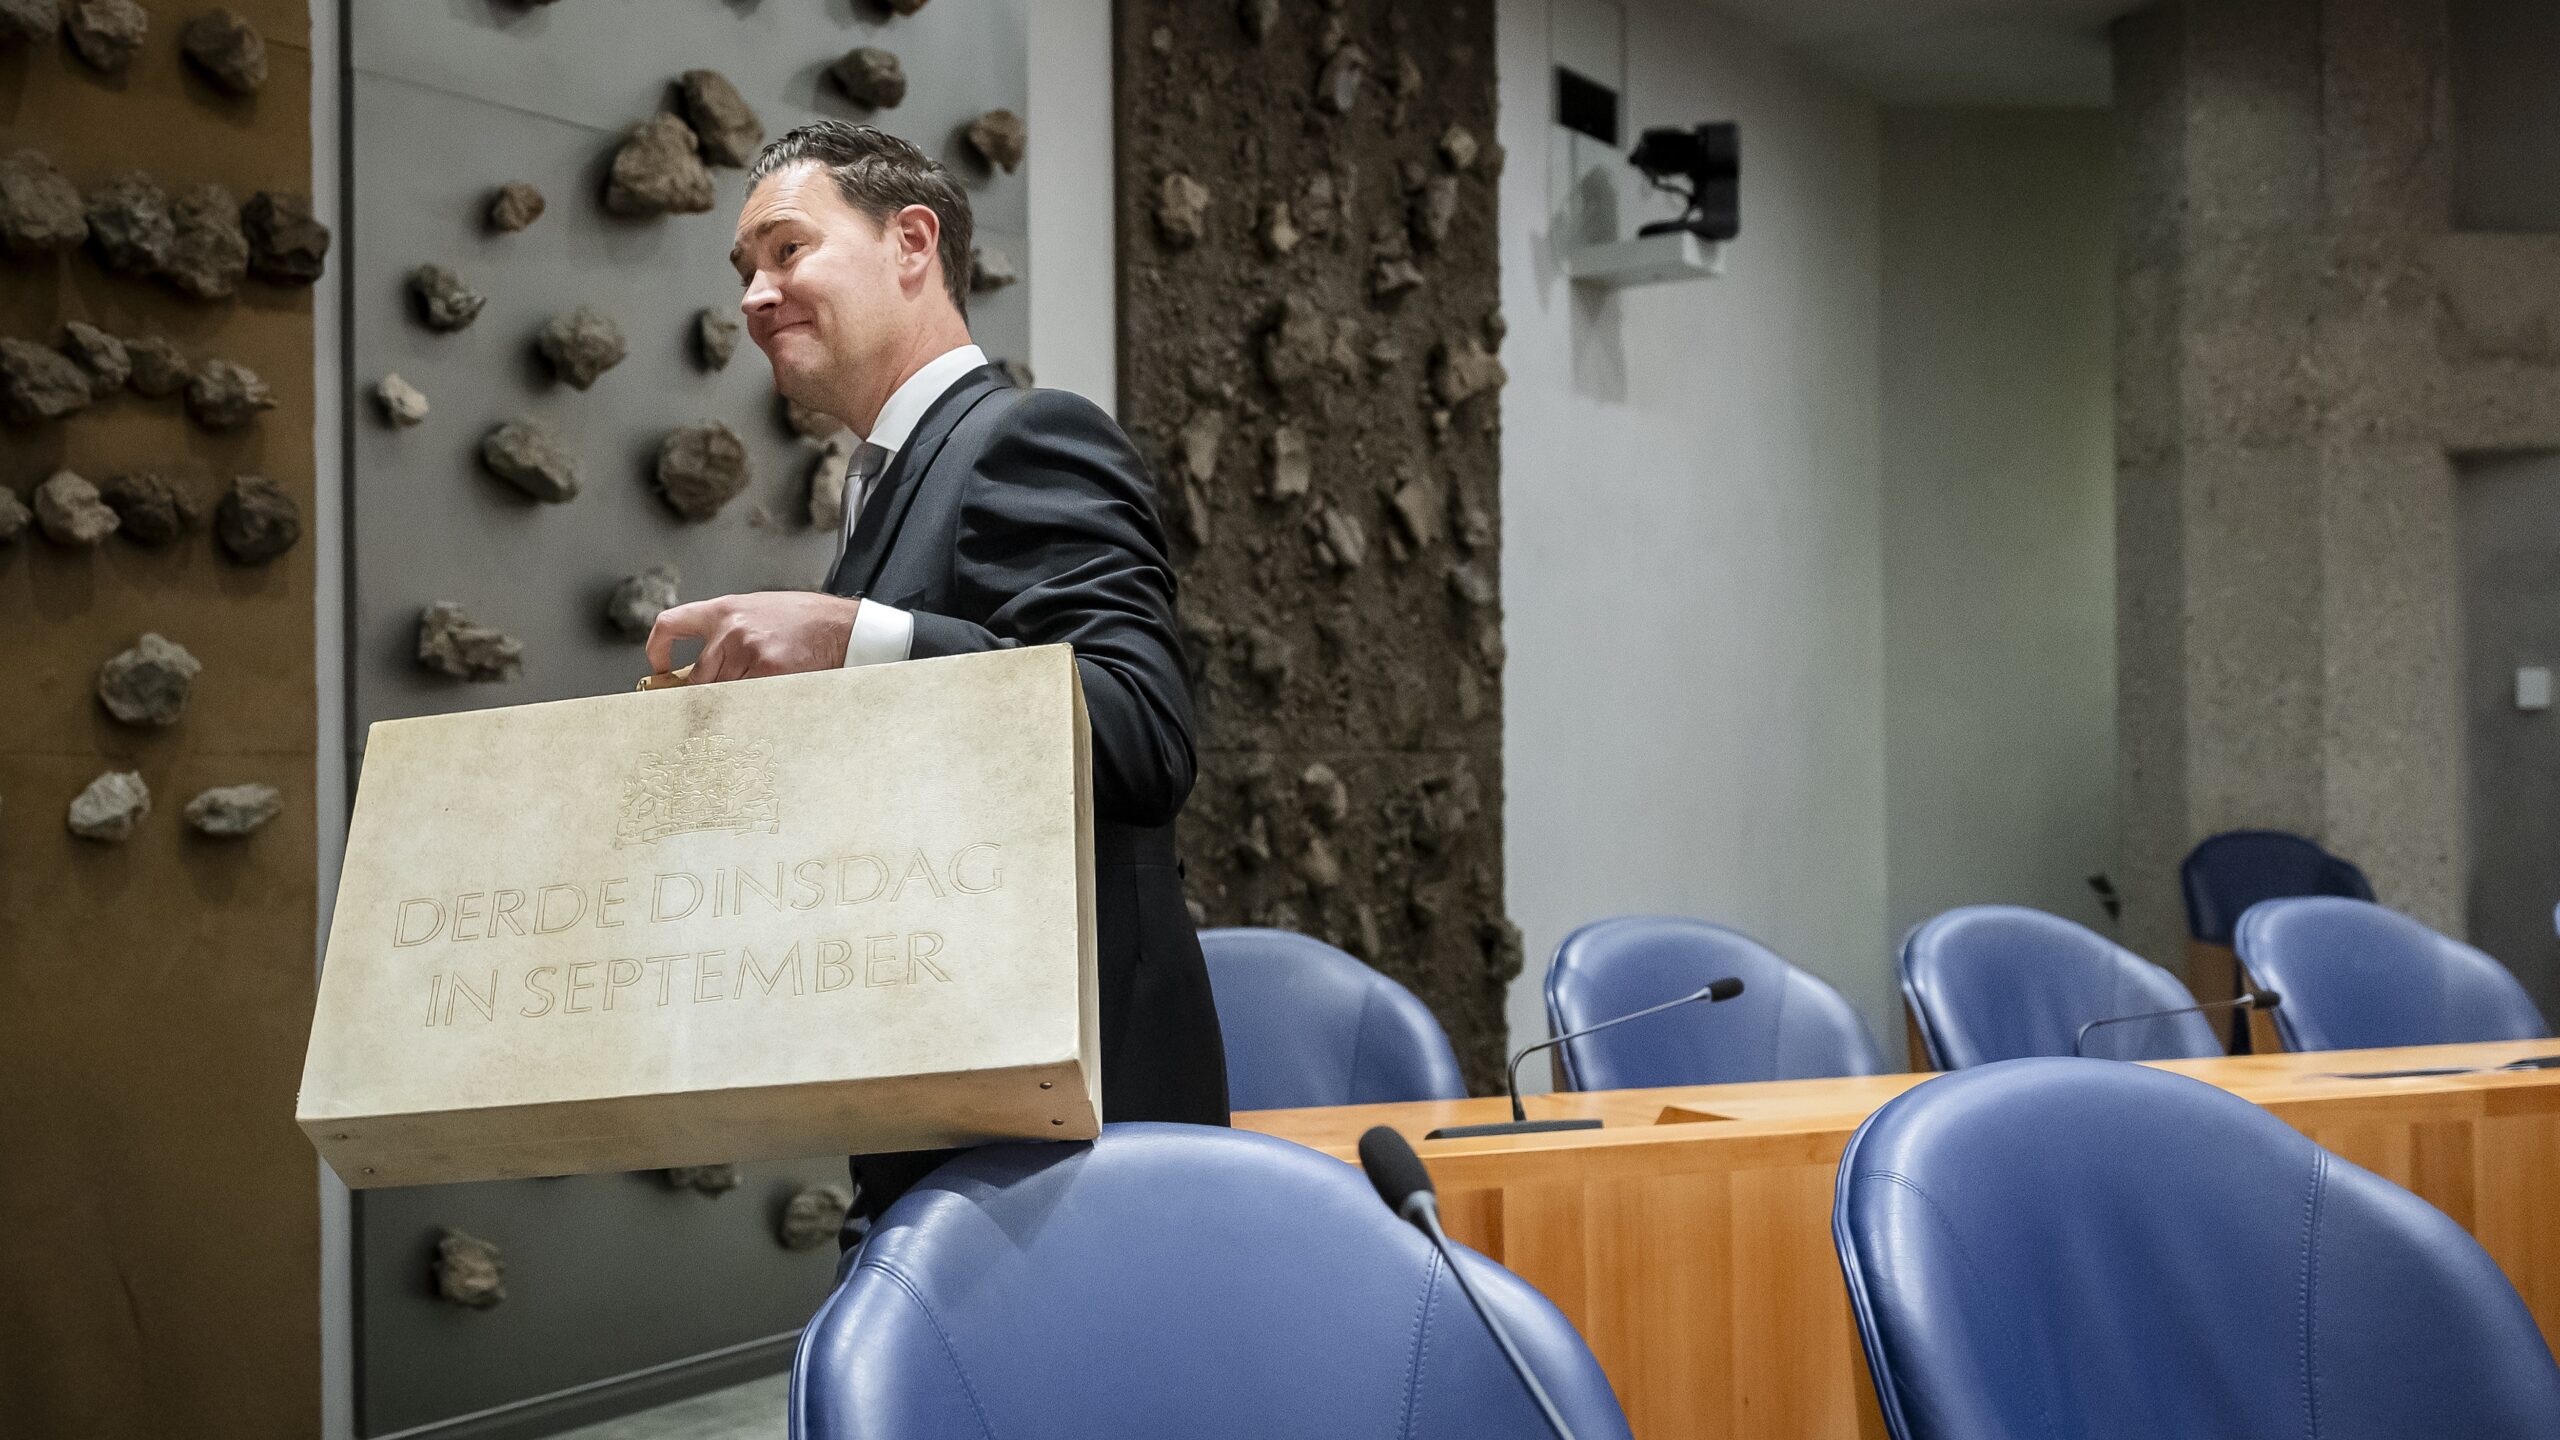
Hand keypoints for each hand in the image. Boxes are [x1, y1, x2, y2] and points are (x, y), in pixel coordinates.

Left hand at [646, 592, 861, 683]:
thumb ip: (726, 632)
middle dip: (708, 693)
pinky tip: (768, 694)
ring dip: (734, 698)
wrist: (837, 626)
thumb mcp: (755, 611)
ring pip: (721, 692)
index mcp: (724, 610)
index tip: (660, 668)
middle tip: (719, 700)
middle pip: (698, 677)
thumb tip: (704, 666)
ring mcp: (746, 650)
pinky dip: (751, 704)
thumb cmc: (801, 619)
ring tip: (758, 689)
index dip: (657, 649)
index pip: (671, 623)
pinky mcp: (765, 670)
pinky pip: (744, 699)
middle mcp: (729, 629)